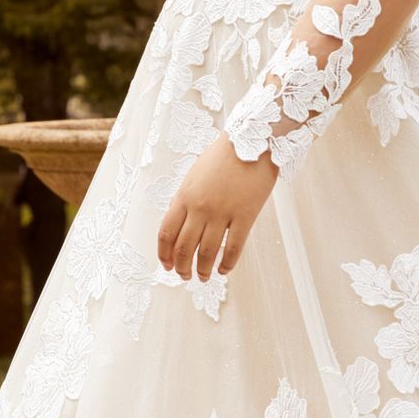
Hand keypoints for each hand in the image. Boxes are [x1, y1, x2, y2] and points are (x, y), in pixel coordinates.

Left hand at [158, 137, 278, 283]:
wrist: (254, 140)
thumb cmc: (225, 155)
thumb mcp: (196, 175)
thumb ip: (187, 200)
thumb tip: (183, 225)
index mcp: (184, 196)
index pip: (166, 233)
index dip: (164, 254)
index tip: (166, 265)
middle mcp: (200, 207)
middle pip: (183, 248)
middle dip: (181, 268)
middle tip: (184, 276)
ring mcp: (222, 213)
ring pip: (206, 253)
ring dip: (202, 270)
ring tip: (203, 277)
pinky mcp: (245, 216)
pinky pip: (233, 248)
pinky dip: (227, 264)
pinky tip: (224, 270)